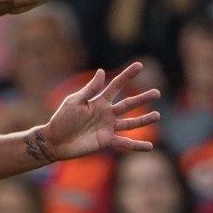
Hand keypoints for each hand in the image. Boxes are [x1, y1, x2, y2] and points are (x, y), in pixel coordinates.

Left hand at [39, 62, 160, 161]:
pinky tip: (150, 146)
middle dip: (143, 98)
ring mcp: (108, 127)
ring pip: (130, 122)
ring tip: (157, 115)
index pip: (116, 85)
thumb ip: (90, 89)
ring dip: (144, 120)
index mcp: (99, 101)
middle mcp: (106, 113)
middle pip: (128, 104)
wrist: (55, 141)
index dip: (128, 75)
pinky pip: (125, 143)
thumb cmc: (62, 119)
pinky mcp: (106, 141)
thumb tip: (102, 72)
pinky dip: (137, 145)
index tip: (140, 65)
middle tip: (157, 92)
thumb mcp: (74, 102)